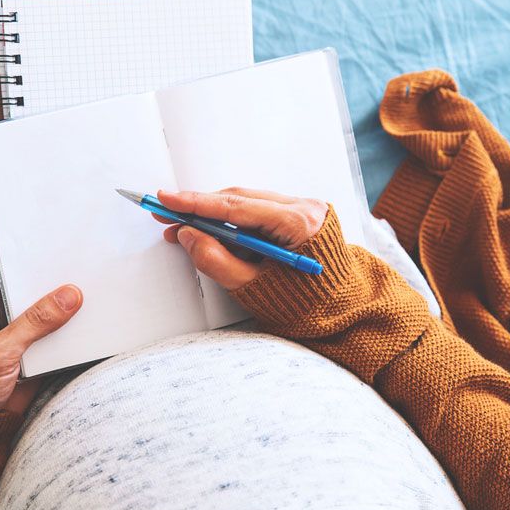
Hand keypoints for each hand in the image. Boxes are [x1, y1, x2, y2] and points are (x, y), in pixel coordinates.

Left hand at [0, 255, 83, 413]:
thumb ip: (34, 323)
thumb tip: (70, 295)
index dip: (14, 244)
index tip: (42, 228)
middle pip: (27, 283)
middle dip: (50, 271)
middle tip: (79, 253)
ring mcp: (19, 332)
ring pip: (46, 307)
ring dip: (65, 300)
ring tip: (93, 279)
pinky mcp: (35, 351)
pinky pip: (57, 333)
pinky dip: (72, 327)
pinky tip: (92, 316)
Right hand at [155, 188, 327, 289]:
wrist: (343, 310)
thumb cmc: (307, 305)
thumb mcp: (254, 287)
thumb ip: (217, 261)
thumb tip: (187, 236)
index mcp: (299, 224)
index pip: (237, 208)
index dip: (197, 204)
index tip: (168, 200)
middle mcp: (304, 208)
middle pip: (241, 199)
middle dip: (201, 208)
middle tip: (166, 214)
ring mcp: (304, 209)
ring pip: (248, 203)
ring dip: (215, 215)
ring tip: (184, 229)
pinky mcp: (299, 215)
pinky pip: (259, 211)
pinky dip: (234, 222)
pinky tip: (214, 233)